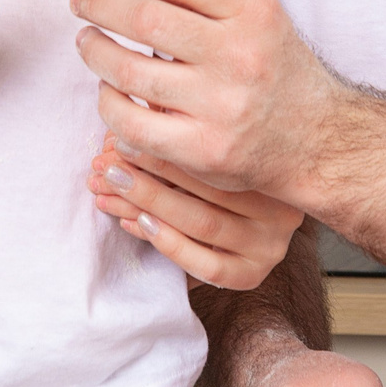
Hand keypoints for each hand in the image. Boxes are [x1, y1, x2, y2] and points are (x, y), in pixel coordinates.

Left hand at [70, 0, 344, 201]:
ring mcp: (221, 107)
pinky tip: (107, 90)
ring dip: (93, 51)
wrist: (315, 138)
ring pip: (126, 71)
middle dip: (98, 4)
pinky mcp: (203, 150)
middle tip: (81, 1)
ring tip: (87, 42)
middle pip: (143, 18)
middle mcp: (240, 55)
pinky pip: (130, 124)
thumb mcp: (255, 12)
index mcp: (254, 10)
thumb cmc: (270, 65)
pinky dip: (108, 103)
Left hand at [87, 137, 301, 290]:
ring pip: (203, 223)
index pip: (212, 156)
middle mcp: (281, 206)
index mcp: (274, 165)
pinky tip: (135, 223)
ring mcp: (270, 245)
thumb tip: (135, 111)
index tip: (118, 136)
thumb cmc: (228, 170)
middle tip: (104, 164)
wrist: (268, 221)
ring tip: (109, 190)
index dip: (161, 146)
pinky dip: (168, 243)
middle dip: (147, 175)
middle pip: (206, 188)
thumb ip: (183, 129)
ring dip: (148, 204)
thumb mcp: (213, 145)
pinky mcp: (252, 276)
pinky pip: (208, 266)